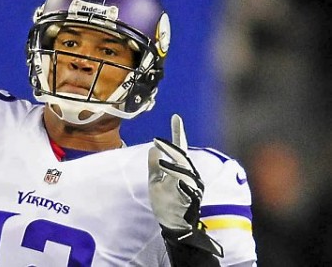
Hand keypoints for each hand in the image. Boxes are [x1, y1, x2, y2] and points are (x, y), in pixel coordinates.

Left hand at [148, 114, 222, 256]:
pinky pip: (184, 183)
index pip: (179, 148)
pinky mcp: (190, 196)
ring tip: (159, 148)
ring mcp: (191, 185)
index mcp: (180, 170)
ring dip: (172, 158)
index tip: (176, 117)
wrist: (173, 225)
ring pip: (184, 167)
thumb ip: (154, 165)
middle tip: (158, 140)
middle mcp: (189, 175)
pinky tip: (168, 170)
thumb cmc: (165, 203)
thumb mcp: (155, 181)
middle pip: (181, 156)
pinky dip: (176, 175)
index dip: (178, 132)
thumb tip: (152, 148)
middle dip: (171, 146)